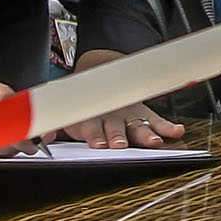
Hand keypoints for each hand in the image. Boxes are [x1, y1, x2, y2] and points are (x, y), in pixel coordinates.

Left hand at [53, 48, 181, 147]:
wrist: (100, 77)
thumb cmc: (84, 108)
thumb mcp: (67, 117)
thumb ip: (55, 128)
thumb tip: (45, 137)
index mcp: (90, 119)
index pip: (91, 128)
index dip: (95, 136)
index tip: (98, 144)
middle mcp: (110, 117)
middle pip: (115, 128)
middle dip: (118, 136)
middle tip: (120, 144)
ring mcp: (129, 116)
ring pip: (137, 126)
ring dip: (145, 134)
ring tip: (153, 142)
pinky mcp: (144, 115)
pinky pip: (157, 121)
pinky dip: (167, 127)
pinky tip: (176, 132)